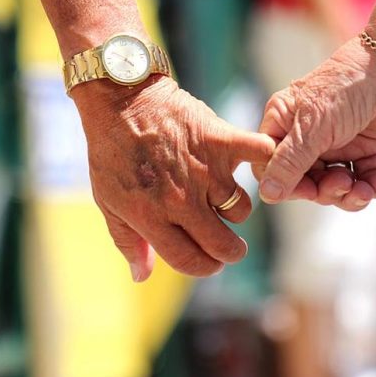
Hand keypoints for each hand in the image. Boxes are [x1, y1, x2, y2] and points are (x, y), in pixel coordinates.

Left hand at [73, 76, 274, 281]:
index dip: (205, 268)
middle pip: (224, 246)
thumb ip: (128, 242)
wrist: (121, 100)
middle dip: (229, 251)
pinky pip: (259, 157)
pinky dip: (266, 158)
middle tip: (226, 242)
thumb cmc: (112, 152)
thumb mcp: (108, 202)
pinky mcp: (220, 141)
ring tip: (218, 194)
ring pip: (241, 210)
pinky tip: (256, 162)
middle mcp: (182, 201)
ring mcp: (204, 171)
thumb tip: (142, 276)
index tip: (209, 262)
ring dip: (234, 208)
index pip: (192, 262)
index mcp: (152, 219)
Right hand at [253, 36, 375, 209]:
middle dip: (326, 190)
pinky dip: (370, 185)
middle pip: (305, 182)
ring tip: (365, 190)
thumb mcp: (313, 127)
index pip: (270, 167)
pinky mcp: (360, 148)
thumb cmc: (345, 88)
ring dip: (350, 194)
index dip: (287, 185)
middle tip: (343, 184)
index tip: (308, 190)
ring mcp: (332, 144)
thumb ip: (289, 162)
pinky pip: (360, 178)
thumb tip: (266, 195)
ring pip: (333, 185)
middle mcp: (304, 136)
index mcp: (282, 124)